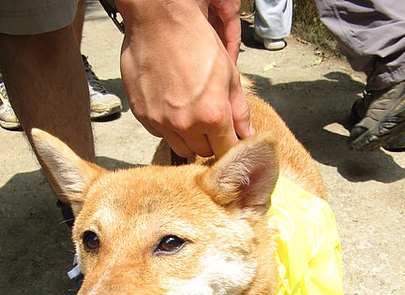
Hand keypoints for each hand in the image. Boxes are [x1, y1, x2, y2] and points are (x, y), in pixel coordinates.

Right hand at [116, 0, 251, 157]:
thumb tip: (246, 135)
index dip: (231, 148)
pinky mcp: (143, 117)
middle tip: (209, 119)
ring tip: (190, 113)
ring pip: (181, 148)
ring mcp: (161, 122)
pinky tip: (171, 105)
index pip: (227, 152)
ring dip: (189, 137)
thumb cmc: (195, 40)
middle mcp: (185, 124)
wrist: (157, 20)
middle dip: (210, 140)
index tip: (230, 141)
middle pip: (203, 152)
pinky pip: (160, 134)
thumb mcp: (229, 74)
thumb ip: (239, 110)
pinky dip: (168, 126)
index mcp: (212, 115)